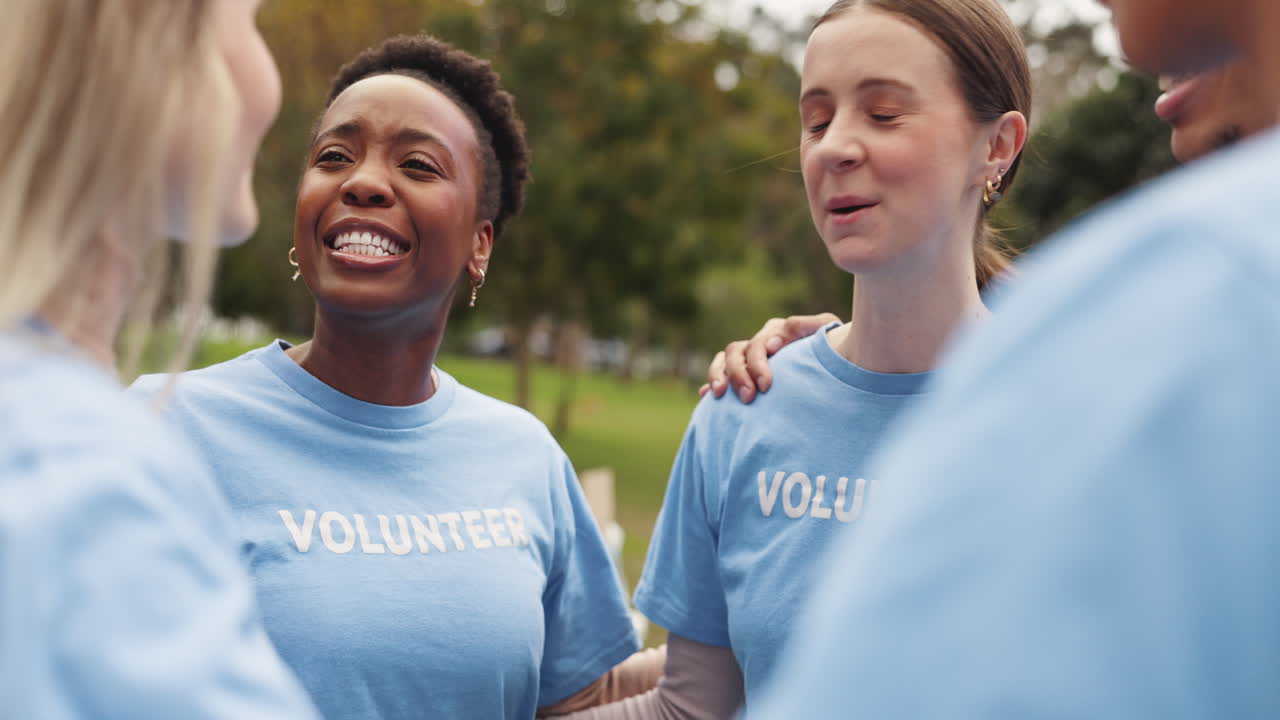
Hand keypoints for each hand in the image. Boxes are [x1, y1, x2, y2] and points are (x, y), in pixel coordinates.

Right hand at [699, 313, 839, 402]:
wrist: (840, 372)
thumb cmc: (837, 350)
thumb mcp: (827, 333)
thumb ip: (809, 327)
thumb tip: (775, 341)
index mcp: (778, 331)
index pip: (760, 342)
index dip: (759, 361)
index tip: (767, 383)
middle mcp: (760, 343)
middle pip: (737, 352)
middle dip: (740, 374)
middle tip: (750, 397)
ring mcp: (749, 359)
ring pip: (723, 359)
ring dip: (719, 375)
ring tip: (721, 394)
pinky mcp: (743, 376)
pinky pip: (719, 376)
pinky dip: (710, 384)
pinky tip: (706, 396)